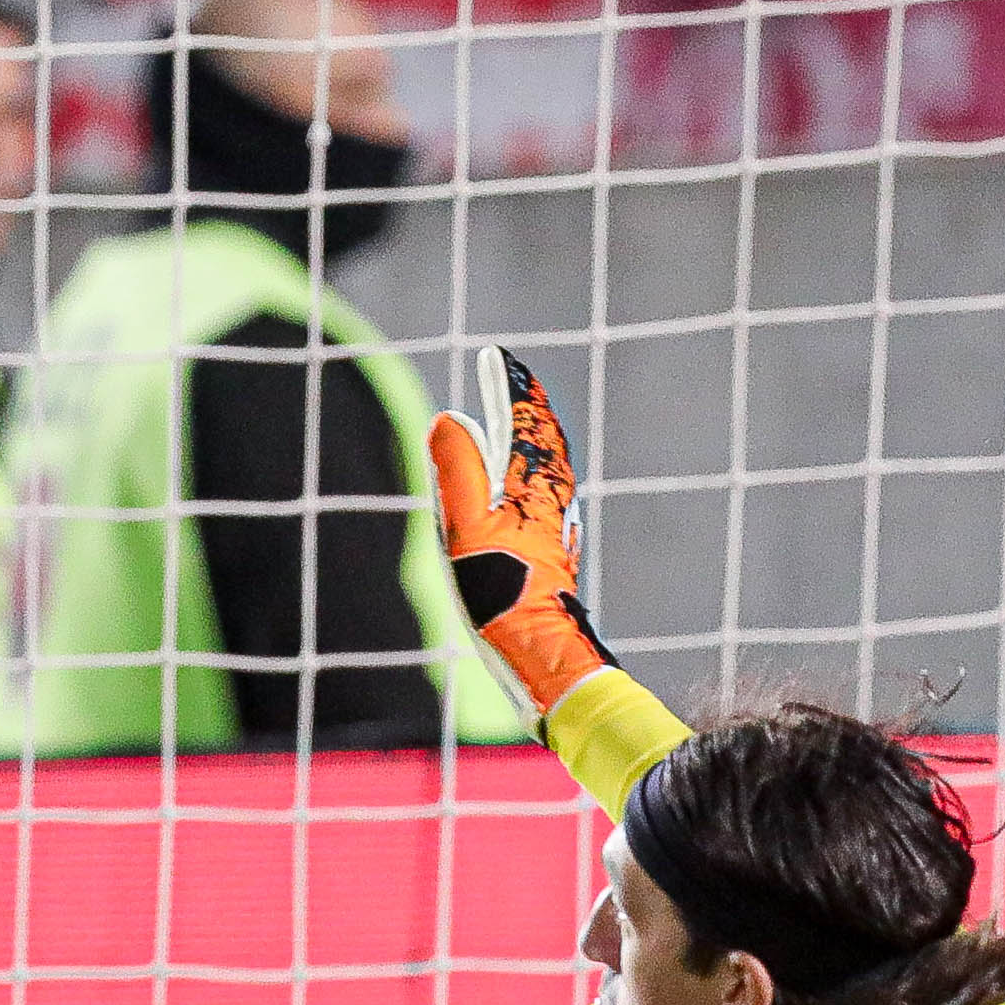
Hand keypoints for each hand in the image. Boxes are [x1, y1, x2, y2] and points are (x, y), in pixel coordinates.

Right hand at [425, 344, 617, 722]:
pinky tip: (528, 484)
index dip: (507, 386)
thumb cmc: (502, 591)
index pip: (521, 419)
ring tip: (522, 418)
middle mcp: (549, 495)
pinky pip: (547, 490)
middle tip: (511, 378)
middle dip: (525, 405)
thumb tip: (450, 419)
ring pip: (548, 463)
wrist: (541, 648)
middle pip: (541, 436)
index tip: (496, 356)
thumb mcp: (466, 528)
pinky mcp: (552, 546)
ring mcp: (554, 521)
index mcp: (530, 483)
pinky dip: (535, 468)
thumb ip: (458, 470)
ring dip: (533, 435)